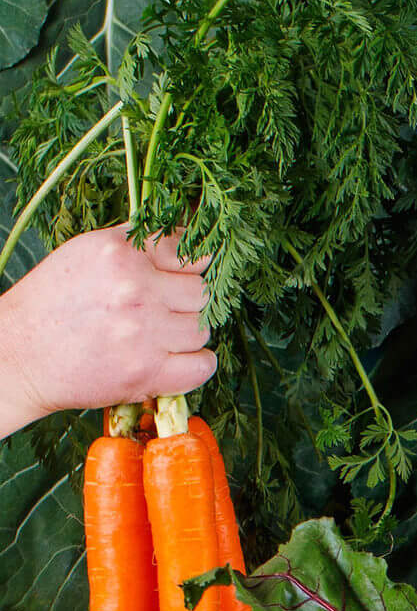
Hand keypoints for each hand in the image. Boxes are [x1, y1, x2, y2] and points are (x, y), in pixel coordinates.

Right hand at [0, 227, 215, 434]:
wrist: (20, 354)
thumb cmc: (51, 304)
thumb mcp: (84, 254)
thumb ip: (132, 245)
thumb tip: (182, 237)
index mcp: (118, 252)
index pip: (184, 248)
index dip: (191, 263)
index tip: (188, 272)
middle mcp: (135, 289)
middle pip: (200, 291)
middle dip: (188, 300)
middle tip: (167, 310)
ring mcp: (144, 332)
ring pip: (202, 328)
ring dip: (189, 333)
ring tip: (163, 335)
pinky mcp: (148, 372)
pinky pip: (203, 365)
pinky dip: (198, 364)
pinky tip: (180, 359)